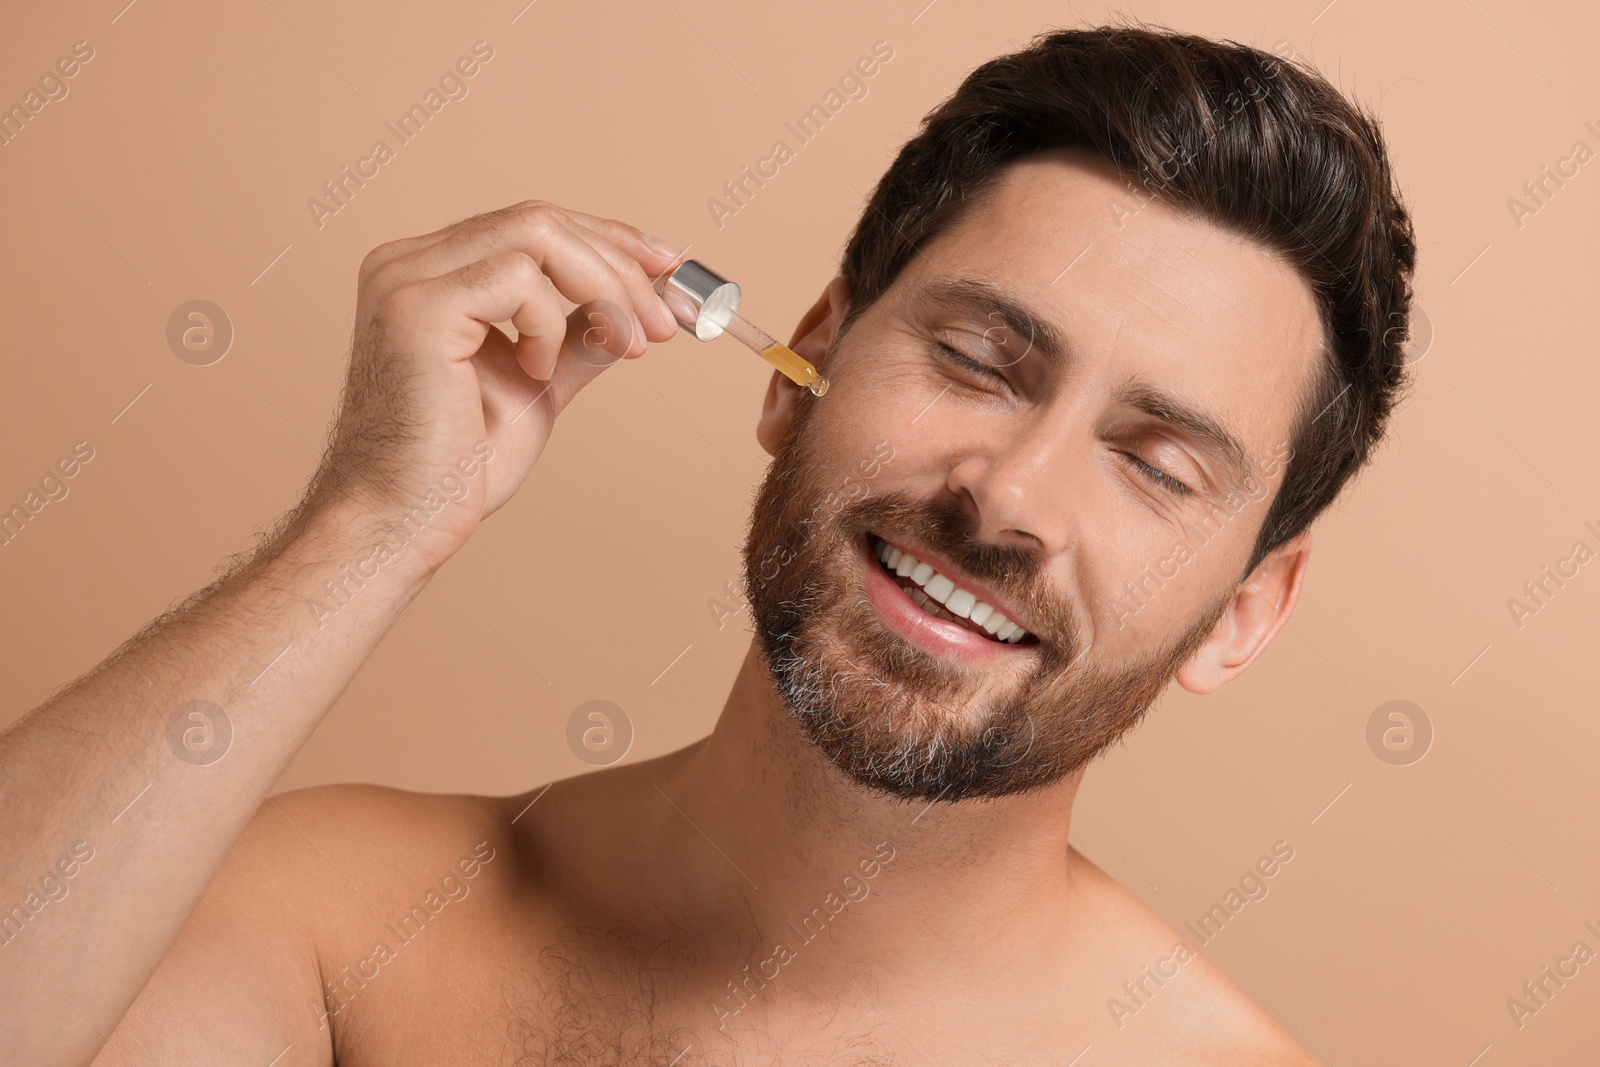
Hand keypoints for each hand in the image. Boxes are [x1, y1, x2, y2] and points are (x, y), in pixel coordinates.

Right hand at [307, 200, 682, 571]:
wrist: (407, 521)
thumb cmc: (457, 467)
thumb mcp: (538, 384)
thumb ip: (577, 339)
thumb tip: (633, 309)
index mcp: (430, 273)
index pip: (531, 227)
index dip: (607, 239)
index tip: (666, 267)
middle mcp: (408, 263)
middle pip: (540, 220)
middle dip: (620, 265)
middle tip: (667, 323)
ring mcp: (407, 279)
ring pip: (537, 232)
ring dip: (604, 287)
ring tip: (627, 345)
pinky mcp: (418, 308)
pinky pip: (519, 279)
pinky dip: (549, 325)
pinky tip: (535, 372)